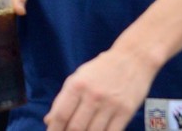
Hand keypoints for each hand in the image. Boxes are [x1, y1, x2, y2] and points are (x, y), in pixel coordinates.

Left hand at [43, 47, 157, 130]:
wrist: (132, 58)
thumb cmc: (101, 69)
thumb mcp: (78, 78)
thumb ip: (62, 100)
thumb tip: (49, 121)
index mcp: (77, 85)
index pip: (61, 114)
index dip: (54, 129)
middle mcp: (93, 95)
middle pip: (76, 127)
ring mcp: (110, 104)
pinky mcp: (126, 112)